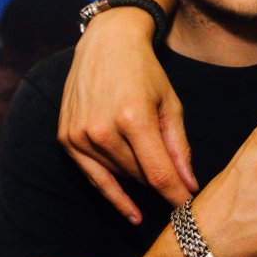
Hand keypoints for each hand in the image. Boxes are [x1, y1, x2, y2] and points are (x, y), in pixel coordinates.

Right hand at [58, 8, 195, 223]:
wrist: (106, 44)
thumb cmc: (145, 72)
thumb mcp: (170, 104)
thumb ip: (179, 147)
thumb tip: (189, 184)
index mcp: (133, 118)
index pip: (158, 172)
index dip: (175, 196)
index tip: (190, 211)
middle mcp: (102, 129)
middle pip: (139, 176)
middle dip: (161, 182)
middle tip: (179, 188)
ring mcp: (80, 135)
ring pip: (118, 176)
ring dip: (139, 179)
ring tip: (154, 173)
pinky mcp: (66, 138)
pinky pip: (93, 176)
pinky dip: (113, 194)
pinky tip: (131, 212)